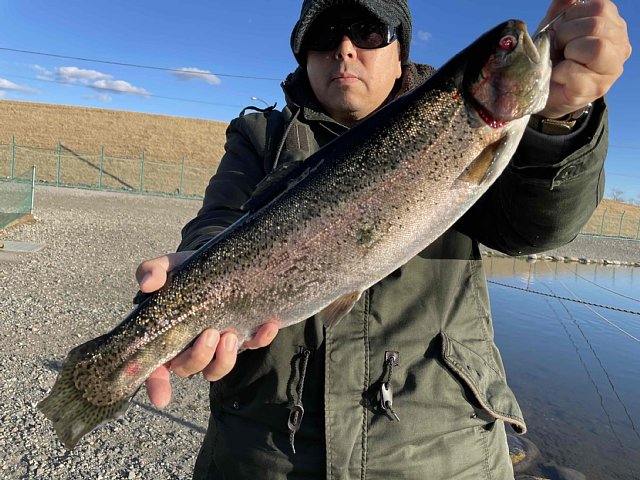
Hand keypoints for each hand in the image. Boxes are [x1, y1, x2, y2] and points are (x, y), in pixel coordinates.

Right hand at [136, 251, 278, 408]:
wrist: (220, 262)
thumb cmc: (187, 271)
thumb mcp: (169, 267)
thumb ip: (154, 271)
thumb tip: (149, 283)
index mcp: (166, 337)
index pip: (155, 368)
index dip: (156, 385)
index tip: (162, 398)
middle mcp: (191, 347)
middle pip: (189, 369)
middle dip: (199, 357)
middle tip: (210, 334)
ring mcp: (218, 346)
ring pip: (218, 369)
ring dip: (225, 359)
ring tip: (231, 336)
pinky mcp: (243, 337)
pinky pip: (253, 345)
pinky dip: (261, 339)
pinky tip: (268, 325)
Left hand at [536, 0, 630, 118]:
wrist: (541, 88)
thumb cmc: (553, 54)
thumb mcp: (556, 26)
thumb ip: (564, 6)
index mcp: (613, 25)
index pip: (600, 7)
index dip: (573, 16)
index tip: (561, 30)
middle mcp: (620, 46)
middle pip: (597, 25)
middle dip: (567, 34)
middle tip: (559, 46)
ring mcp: (611, 70)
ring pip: (596, 47)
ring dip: (569, 51)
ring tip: (562, 60)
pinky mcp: (595, 90)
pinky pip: (576, 73)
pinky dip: (559, 72)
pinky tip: (558, 76)